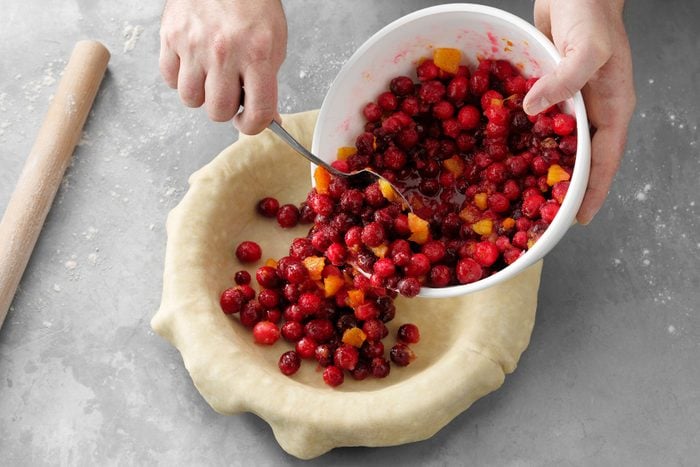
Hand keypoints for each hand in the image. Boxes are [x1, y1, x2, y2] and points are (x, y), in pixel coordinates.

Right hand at [159, 0, 286, 134]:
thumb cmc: (252, 4)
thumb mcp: (274, 43)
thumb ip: (269, 83)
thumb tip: (267, 117)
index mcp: (257, 55)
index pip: (257, 113)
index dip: (253, 125)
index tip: (249, 121)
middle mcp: (225, 53)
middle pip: (218, 112)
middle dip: (225, 108)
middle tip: (229, 93)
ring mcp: (194, 45)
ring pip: (190, 100)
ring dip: (201, 95)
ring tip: (210, 77)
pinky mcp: (170, 36)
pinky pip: (170, 78)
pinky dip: (181, 77)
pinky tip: (193, 64)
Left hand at [524, 0, 635, 223]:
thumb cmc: (592, 11)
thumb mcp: (587, 46)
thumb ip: (566, 79)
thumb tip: (533, 109)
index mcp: (612, 106)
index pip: (605, 160)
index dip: (593, 191)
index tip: (579, 219)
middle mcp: (591, 109)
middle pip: (580, 159)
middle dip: (564, 187)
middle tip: (541, 213)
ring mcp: (569, 101)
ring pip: (555, 143)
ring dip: (540, 165)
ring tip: (518, 190)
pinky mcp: (548, 90)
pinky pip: (536, 121)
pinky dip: (523, 136)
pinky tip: (501, 149)